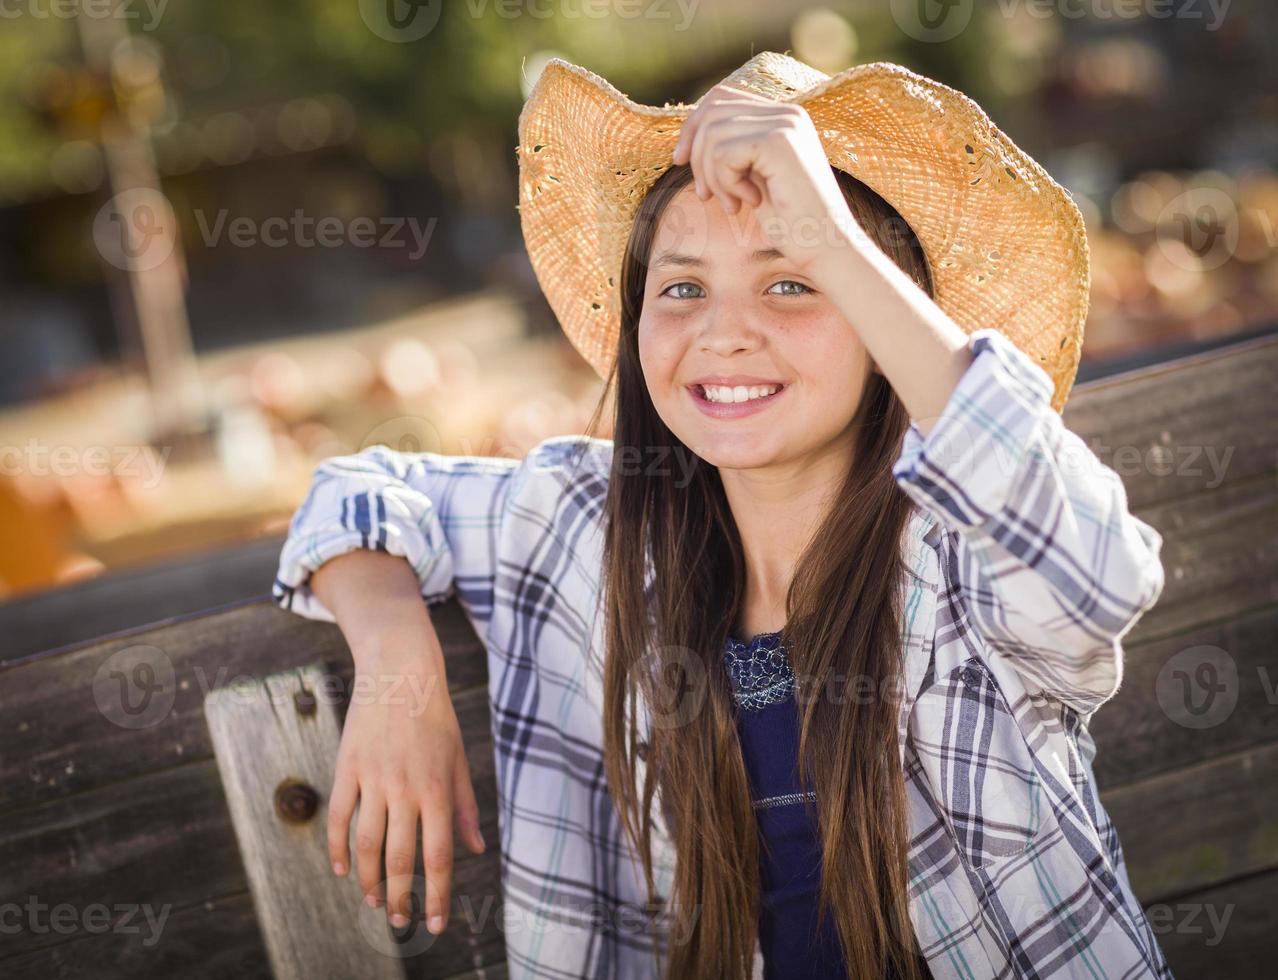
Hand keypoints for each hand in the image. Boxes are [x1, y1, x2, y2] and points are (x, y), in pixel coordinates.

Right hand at [312, 549, 488, 936]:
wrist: (400, 671)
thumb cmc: (436, 718)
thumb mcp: (458, 759)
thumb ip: (465, 807)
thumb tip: (475, 850)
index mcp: (437, 788)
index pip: (439, 854)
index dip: (437, 893)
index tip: (436, 922)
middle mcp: (405, 787)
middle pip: (400, 857)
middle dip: (400, 897)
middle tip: (398, 922)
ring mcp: (373, 777)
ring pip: (367, 843)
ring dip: (368, 879)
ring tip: (373, 901)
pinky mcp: (347, 766)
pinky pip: (340, 816)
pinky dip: (339, 847)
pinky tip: (343, 870)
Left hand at [672, 82, 863, 271]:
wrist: (826, 246)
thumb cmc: (792, 222)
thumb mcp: (754, 179)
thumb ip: (732, 152)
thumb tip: (688, 139)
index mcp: (783, 117)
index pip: (721, 98)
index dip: (692, 127)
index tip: (679, 161)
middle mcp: (787, 112)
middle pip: (712, 111)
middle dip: (696, 156)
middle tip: (707, 195)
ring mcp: (785, 124)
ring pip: (712, 134)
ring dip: (712, 177)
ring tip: (733, 205)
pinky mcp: (779, 142)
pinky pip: (723, 153)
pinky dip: (726, 183)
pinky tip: (749, 203)